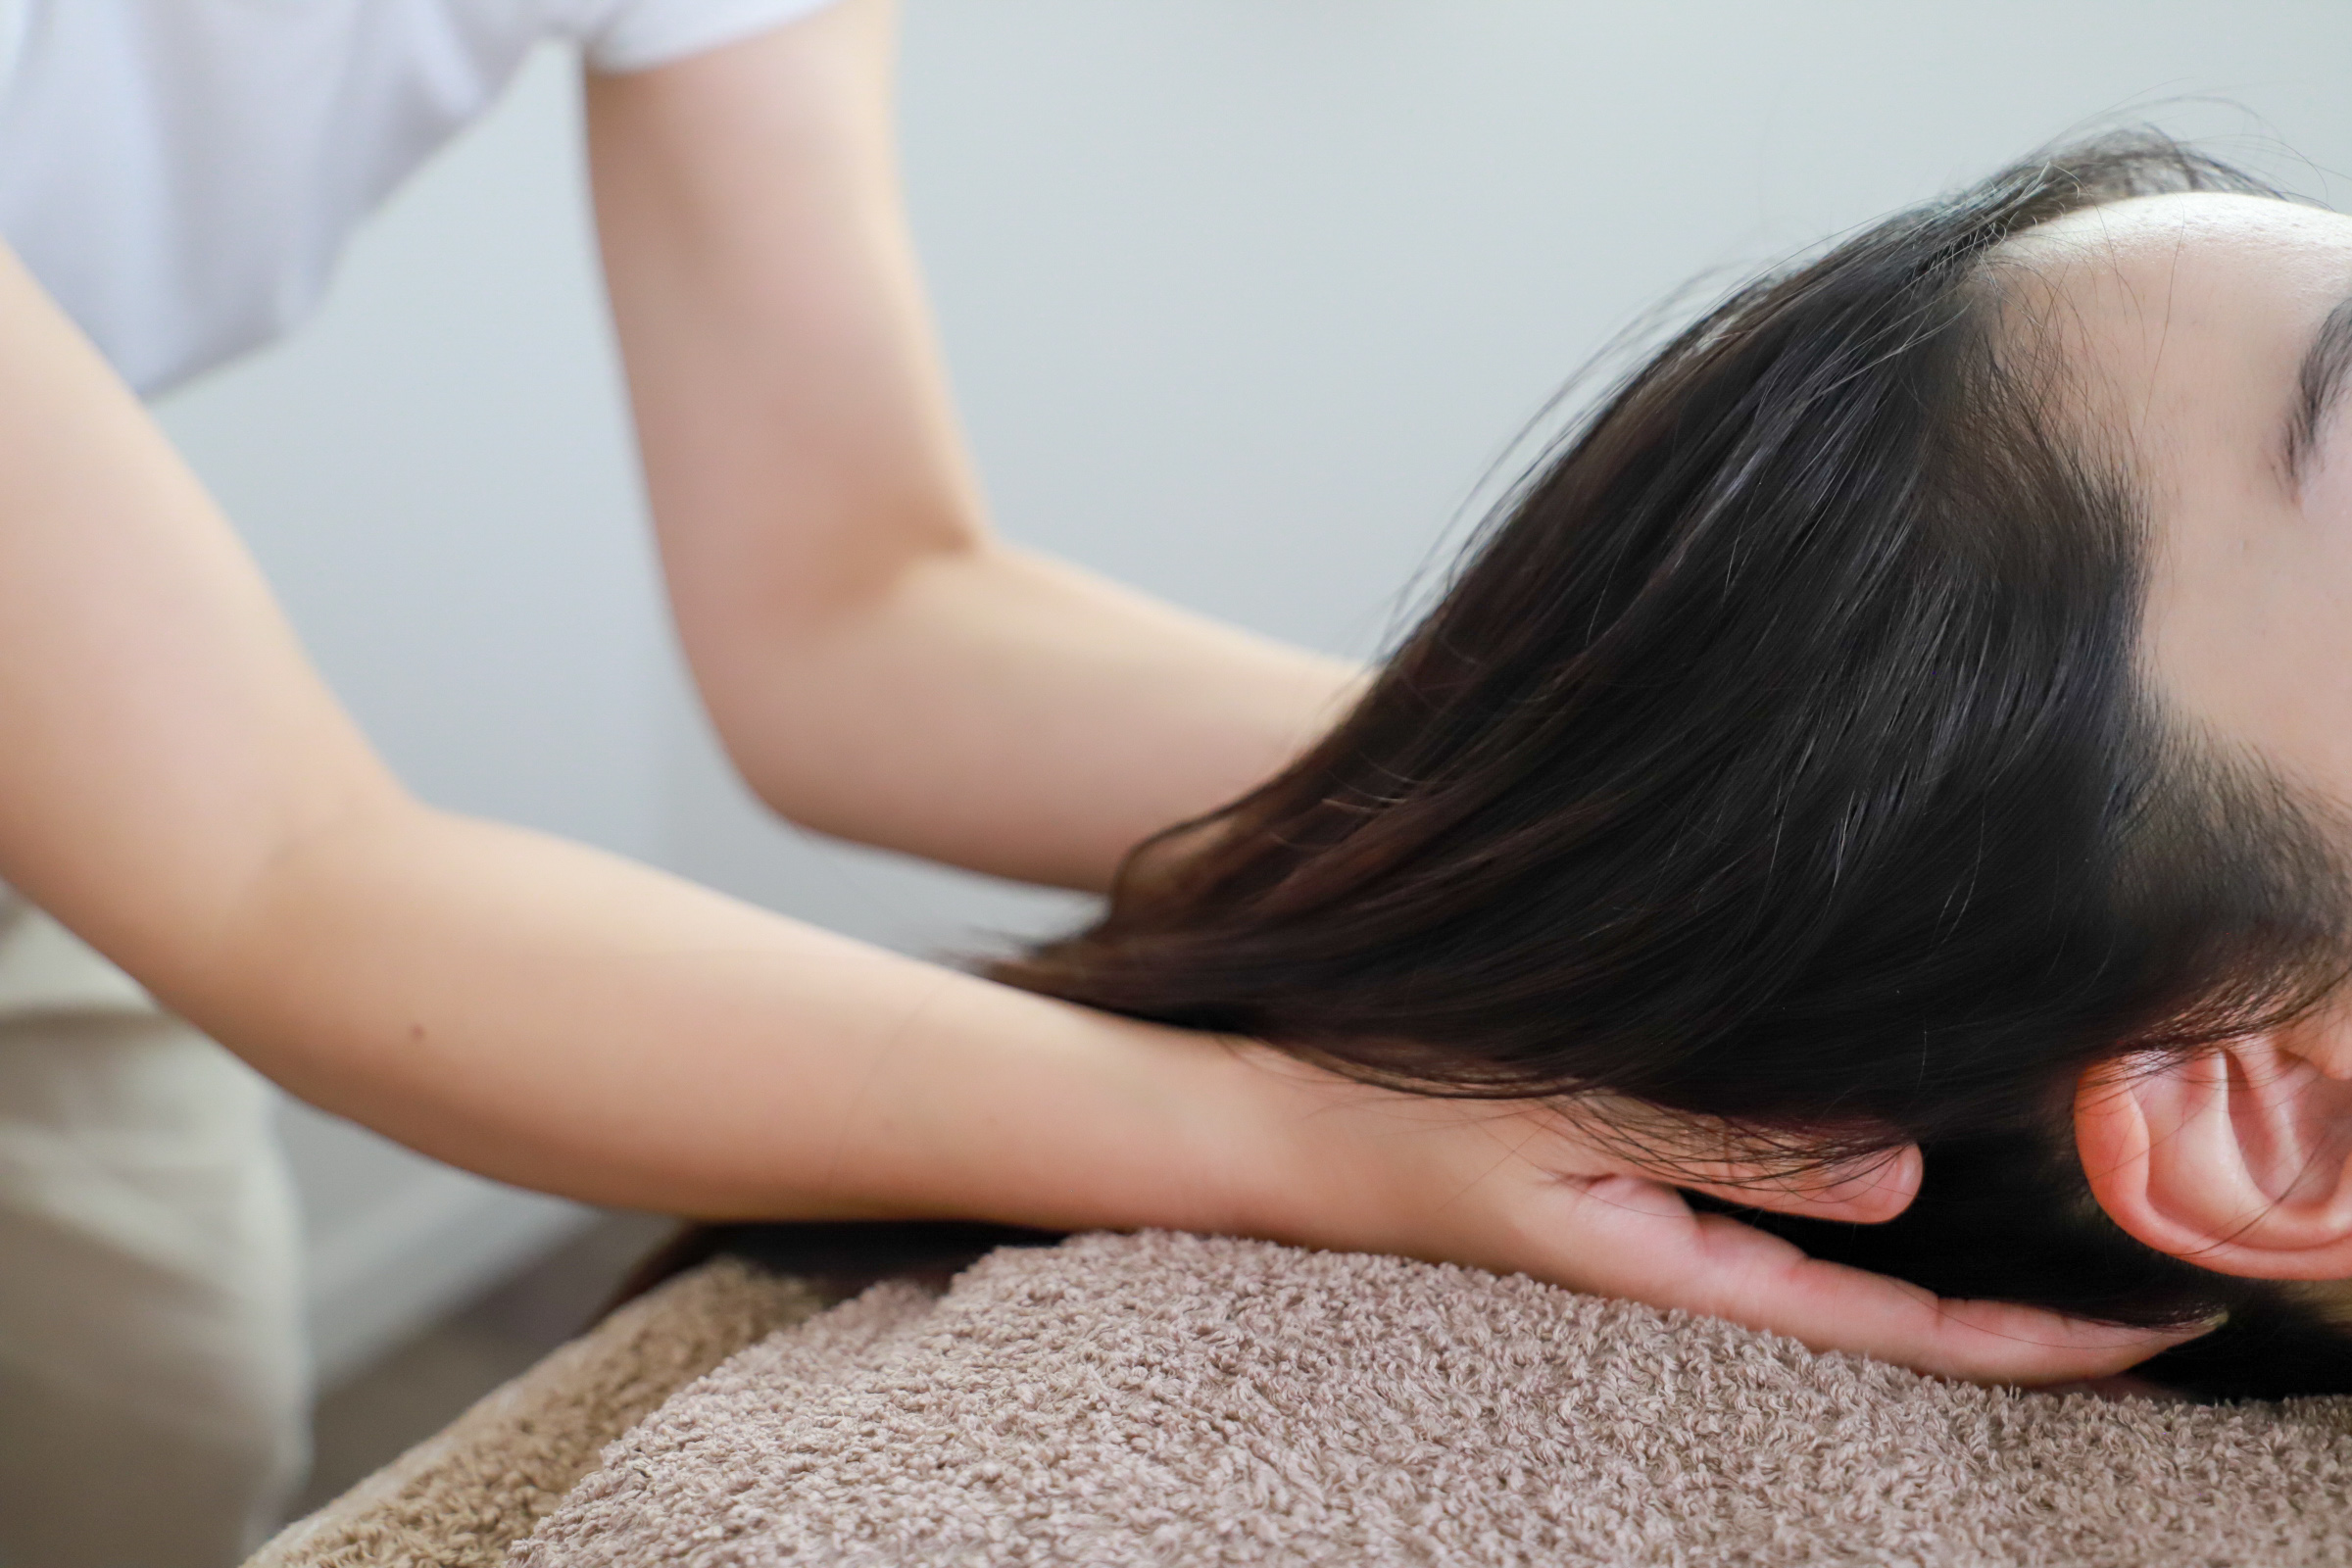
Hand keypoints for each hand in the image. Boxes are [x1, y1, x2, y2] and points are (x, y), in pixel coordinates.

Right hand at [1221, 1045, 2204, 1385]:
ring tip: (2062, 1236)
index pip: (1884, 1325)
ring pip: (1833, 1253)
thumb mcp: (1557, 1117)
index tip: (2152, 1331)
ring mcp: (1654, 1230)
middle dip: (2016, 1304)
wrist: (1264, 1120)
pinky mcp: (1624, 1187)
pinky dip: (1857, 1196)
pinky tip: (1897, 1175)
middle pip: (1880, 1306)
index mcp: (1670, 1270)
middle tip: (2152, 1283)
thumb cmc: (1393, 1113)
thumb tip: (1899, 1175)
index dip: (2025, 1337)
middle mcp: (1679, 1264)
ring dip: (1948, 1249)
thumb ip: (1719, 1138)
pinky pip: (1770, 1201)